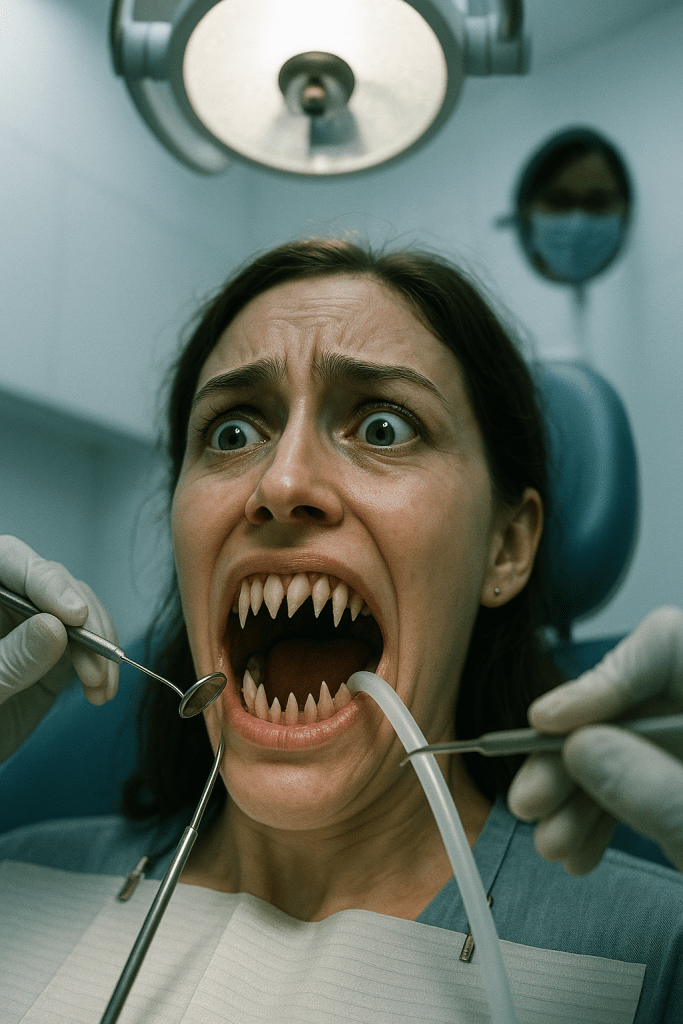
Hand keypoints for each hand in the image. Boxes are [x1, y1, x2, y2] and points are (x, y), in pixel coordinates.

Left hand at [0, 536, 117, 762]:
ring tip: (102, 684)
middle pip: (54, 585)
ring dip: (99, 646)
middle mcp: (6, 602)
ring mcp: (29, 627)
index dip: (46, 580)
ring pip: (79, 612)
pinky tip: (101, 691)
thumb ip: (13, 657)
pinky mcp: (51, 655)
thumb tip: (56, 625)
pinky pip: (86, 645)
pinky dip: (101, 666)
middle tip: (98, 657)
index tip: (75, 614)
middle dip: (84, 621)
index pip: (10, 561)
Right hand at [508, 607, 682, 873]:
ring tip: (550, 843)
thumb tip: (577, 746)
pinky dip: (604, 816)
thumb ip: (652, 787)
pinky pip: (638, 783)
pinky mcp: (682, 783)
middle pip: (629, 703)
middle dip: (570, 754)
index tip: (545, 723)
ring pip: (624, 748)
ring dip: (577, 796)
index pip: (662, 643)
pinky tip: (579, 849)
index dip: (598, 680)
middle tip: (529, 799)